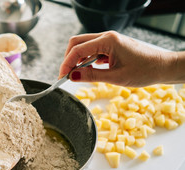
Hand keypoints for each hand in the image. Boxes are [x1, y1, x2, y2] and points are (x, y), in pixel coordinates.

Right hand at [59, 31, 183, 86]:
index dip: (66, 63)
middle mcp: (107, 37)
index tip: (61, 77)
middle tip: (66, 75)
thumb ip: (91, 76)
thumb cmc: (144, 71)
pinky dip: (87, 60)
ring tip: (77, 75)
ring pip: (84, 46)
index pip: (78, 49)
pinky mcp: (111, 45)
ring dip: (78, 60)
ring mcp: (109, 40)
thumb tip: (72, 76)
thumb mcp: (115, 77)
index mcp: (108, 41)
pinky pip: (93, 49)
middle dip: (69, 59)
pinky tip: (89, 70)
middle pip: (78, 43)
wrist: (162, 67)